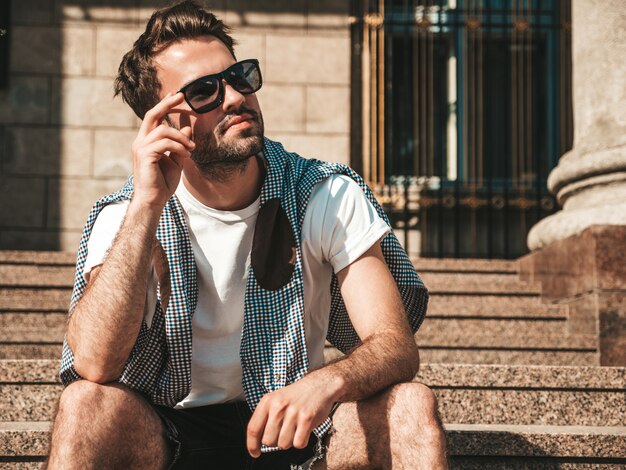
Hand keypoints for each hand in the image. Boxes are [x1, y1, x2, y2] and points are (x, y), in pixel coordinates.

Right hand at [131, 92, 194, 208]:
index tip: (176, 96)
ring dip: (181, 138)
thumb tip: (187, 128)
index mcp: (146, 142)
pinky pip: (165, 143)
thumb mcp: (176, 161)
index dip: (164, 105)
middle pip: (152, 115)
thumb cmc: (162, 183)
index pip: (154, 118)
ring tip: (191, 149)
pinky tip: (186, 155)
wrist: (154, 200)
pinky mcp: (145, 155)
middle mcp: (140, 142)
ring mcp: (141, 148)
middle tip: (181, 96)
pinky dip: (179, 147)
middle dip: (167, 104)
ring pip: (163, 130)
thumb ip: (180, 145)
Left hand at [246, 375, 339, 457]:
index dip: (252, 445)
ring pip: (283, 444)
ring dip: (289, 441)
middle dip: (275, 441)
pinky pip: (298, 443)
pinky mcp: (306, 418)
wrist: (319, 385)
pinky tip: (303, 431)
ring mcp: (292, 412)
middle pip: (268, 441)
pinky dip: (301, 441)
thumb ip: (266, 417)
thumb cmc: (297, 395)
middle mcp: (278, 406)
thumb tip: (258, 440)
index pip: (253, 428)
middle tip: (283, 432)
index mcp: (267, 401)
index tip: (255, 452)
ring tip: (295, 429)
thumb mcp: (276, 399)